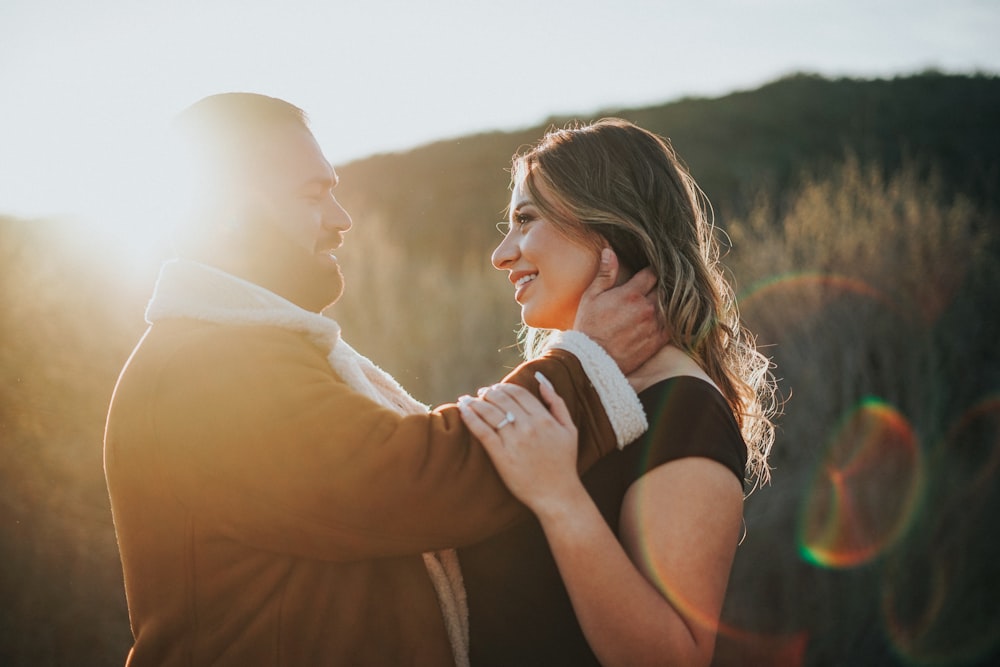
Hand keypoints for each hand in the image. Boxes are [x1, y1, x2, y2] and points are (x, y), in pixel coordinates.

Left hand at [457, 374, 582, 513]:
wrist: (557, 495)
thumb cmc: (564, 463)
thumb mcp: (569, 430)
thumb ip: (557, 403)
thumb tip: (542, 380)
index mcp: (544, 418)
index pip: (518, 393)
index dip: (503, 387)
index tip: (495, 389)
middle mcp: (529, 426)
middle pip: (502, 399)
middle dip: (488, 392)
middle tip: (480, 393)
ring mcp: (514, 441)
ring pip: (490, 412)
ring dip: (475, 402)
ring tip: (466, 400)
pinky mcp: (502, 456)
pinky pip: (483, 431)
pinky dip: (471, 418)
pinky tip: (463, 411)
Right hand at [574, 249, 668, 373]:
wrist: (592, 361)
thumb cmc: (588, 327)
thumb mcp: (591, 297)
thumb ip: (605, 274)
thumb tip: (609, 251)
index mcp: (630, 294)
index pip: (652, 273)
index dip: (653, 269)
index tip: (653, 269)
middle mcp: (646, 308)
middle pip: (665, 288)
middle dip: (663, 284)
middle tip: (663, 282)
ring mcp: (654, 326)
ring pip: (672, 306)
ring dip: (670, 301)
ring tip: (669, 298)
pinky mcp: (657, 341)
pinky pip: (674, 325)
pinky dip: (674, 319)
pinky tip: (670, 316)